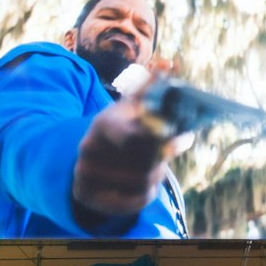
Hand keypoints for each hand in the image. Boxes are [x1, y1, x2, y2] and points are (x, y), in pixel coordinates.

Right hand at [71, 91, 172, 221]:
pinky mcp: (89, 196)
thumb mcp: (132, 107)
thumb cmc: (121, 128)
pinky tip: (145, 183)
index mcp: (103, 123)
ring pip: (142, 182)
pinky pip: (134, 201)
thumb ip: (152, 89)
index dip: (162, 141)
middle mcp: (89, 148)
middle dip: (162, 158)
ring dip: (156, 175)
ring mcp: (86, 174)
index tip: (179, 138)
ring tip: (154, 166)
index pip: (134, 138)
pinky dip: (146, 193)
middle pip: (144, 162)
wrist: (89, 158)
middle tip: (167, 152)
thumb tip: (169, 64)